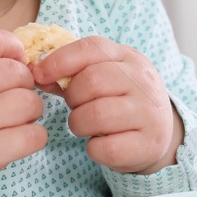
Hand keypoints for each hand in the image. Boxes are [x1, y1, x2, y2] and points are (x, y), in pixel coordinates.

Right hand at [0, 27, 48, 188]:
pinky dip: (35, 136)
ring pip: (30, 103)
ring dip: (31, 110)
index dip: (13, 47)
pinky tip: (22, 137)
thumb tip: (16, 55)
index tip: (15, 59)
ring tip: (19, 117)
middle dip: (24, 83)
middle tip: (15, 95)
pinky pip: (33, 136)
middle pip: (19, 73)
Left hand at [31, 37, 183, 173]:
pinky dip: (93, 148)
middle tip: (76, 106)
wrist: (160, 133)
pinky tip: (99, 143)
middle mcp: (143, 82)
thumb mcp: (105, 77)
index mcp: (129, 58)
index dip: (60, 60)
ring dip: (78, 123)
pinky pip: (106, 147)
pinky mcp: (148, 144)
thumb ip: (72, 73)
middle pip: (91, 81)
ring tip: (84, 125)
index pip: (91, 48)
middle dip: (72, 97)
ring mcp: (149, 113)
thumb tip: (36, 72)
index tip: (39, 75)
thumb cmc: (121, 100)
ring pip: (96, 115)